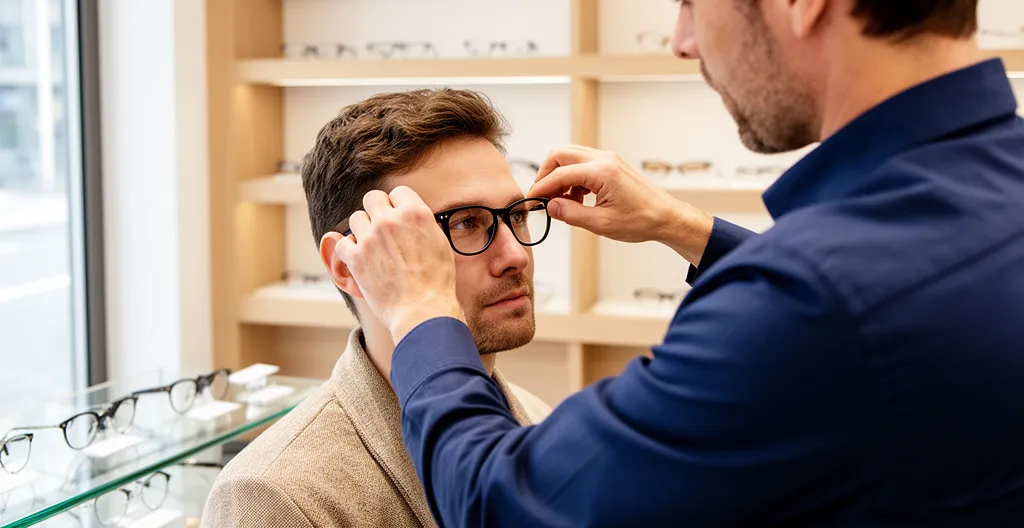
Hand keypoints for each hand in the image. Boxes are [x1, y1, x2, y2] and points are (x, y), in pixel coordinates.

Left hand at [335, 186, 464, 342]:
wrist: (422, 310)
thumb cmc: (436, 282)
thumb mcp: (440, 244)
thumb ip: (423, 224)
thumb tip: (411, 217)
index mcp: (415, 214)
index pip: (398, 192)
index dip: (399, 205)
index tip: (399, 218)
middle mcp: (390, 221)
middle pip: (373, 198)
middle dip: (377, 211)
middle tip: (383, 229)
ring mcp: (370, 238)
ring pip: (356, 218)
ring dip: (363, 229)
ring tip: (373, 246)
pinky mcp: (356, 258)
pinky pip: (341, 242)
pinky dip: (348, 249)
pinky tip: (358, 257)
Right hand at [528, 145, 714, 264]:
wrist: (666, 217)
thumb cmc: (641, 220)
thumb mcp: (601, 223)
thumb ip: (571, 214)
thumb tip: (549, 206)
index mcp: (602, 172)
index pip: (560, 174)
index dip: (541, 188)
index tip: (530, 200)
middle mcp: (604, 159)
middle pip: (561, 154)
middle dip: (546, 174)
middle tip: (541, 197)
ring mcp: (608, 160)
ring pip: (570, 156)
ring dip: (560, 176)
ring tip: (561, 202)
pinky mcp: (611, 165)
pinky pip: (582, 164)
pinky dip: (572, 178)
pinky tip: (576, 199)